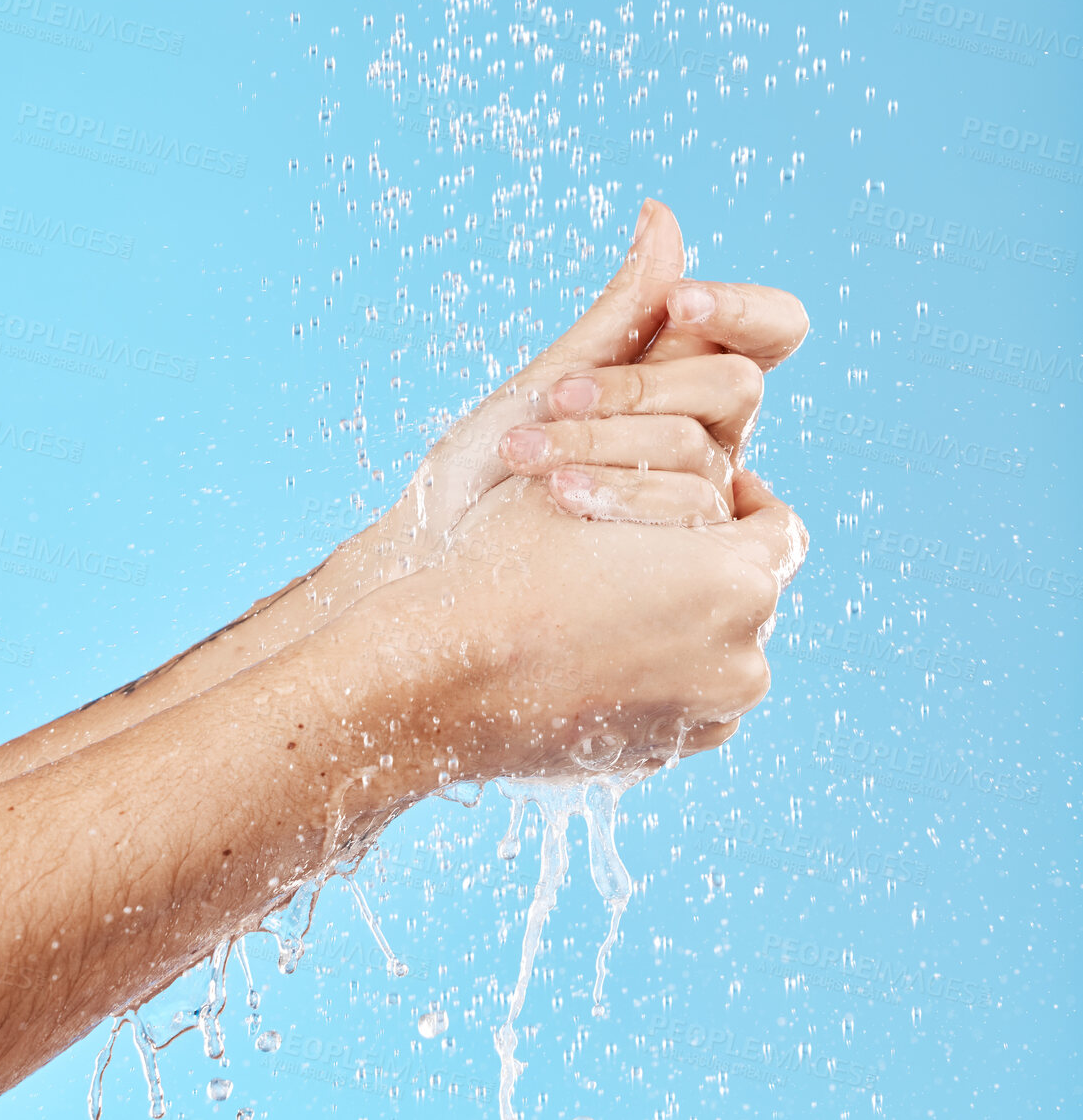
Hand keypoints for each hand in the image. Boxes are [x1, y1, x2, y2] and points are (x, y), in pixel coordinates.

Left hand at [324, 199, 805, 583]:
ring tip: (526, 454)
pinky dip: (619, 498)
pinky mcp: (683, 570)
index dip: (744, 310)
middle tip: (554, 395)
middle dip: (639, 386)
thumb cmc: (482, 476)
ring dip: (603, 442)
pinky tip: (558, 499)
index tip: (680, 303)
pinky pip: (692, 525)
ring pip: (701, 454)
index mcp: (684, 386)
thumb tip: (664, 213)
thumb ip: (619, 316)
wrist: (436, 566)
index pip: (772, 333)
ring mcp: (699, 508)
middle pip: (734, 387)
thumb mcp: (543, 386)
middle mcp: (707, 443)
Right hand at [348, 467, 807, 797]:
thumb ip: (662, 475)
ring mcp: (706, 718)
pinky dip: (659, 669)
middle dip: (709, 561)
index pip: (780, 529)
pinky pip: (686, 698)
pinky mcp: (665, 753)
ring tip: (616, 591)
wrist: (438, 676)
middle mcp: (742, 661)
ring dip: (687, 617)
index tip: (710, 492)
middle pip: (751, 593)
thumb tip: (697, 464)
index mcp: (736, 584)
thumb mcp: (582, 482)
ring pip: (720, 649)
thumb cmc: (502, 564)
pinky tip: (598, 642)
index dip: (744, 501)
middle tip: (650, 539)